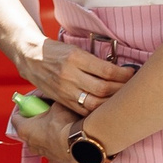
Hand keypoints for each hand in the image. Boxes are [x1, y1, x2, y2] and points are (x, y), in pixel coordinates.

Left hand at [12, 103, 91, 162]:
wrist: (84, 142)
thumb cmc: (66, 124)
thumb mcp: (57, 105)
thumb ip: (51, 102)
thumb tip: (55, 99)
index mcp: (25, 129)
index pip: (16, 118)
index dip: (23, 110)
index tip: (29, 105)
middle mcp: (31, 144)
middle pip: (28, 131)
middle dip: (36, 123)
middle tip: (46, 116)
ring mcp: (43, 154)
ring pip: (41, 143)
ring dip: (47, 136)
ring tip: (59, 128)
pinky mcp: (56, 161)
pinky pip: (54, 152)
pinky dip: (58, 146)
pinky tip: (66, 140)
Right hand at [19, 36, 134, 117]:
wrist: (30, 58)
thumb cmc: (56, 52)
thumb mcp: (75, 50)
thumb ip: (95, 62)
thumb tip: (120, 73)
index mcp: (75, 58)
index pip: (107, 71)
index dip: (124, 74)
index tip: (132, 73)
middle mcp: (69, 75)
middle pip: (103, 89)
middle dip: (121, 89)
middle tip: (131, 87)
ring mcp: (64, 90)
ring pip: (94, 103)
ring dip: (111, 103)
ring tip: (120, 99)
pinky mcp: (61, 100)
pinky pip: (83, 111)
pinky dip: (97, 111)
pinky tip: (105, 108)